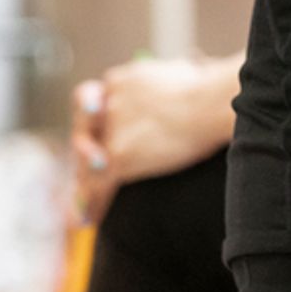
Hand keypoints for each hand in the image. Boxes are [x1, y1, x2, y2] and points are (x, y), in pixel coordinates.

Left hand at [69, 53, 239, 224]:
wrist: (210, 103)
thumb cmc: (204, 88)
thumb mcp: (173, 72)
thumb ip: (157, 82)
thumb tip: (177, 78)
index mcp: (118, 80)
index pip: (90, 102)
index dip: (88, 122)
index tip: (91, 139)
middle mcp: (108, 102)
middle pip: (83, 133)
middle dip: (83, 155)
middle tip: (83, 174)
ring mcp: (111, 130)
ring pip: (87, 164)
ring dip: (84, 185)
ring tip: (80, 205)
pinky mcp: (117, 156)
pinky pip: (98, 186)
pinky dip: (93, 205)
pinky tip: (92, 218)